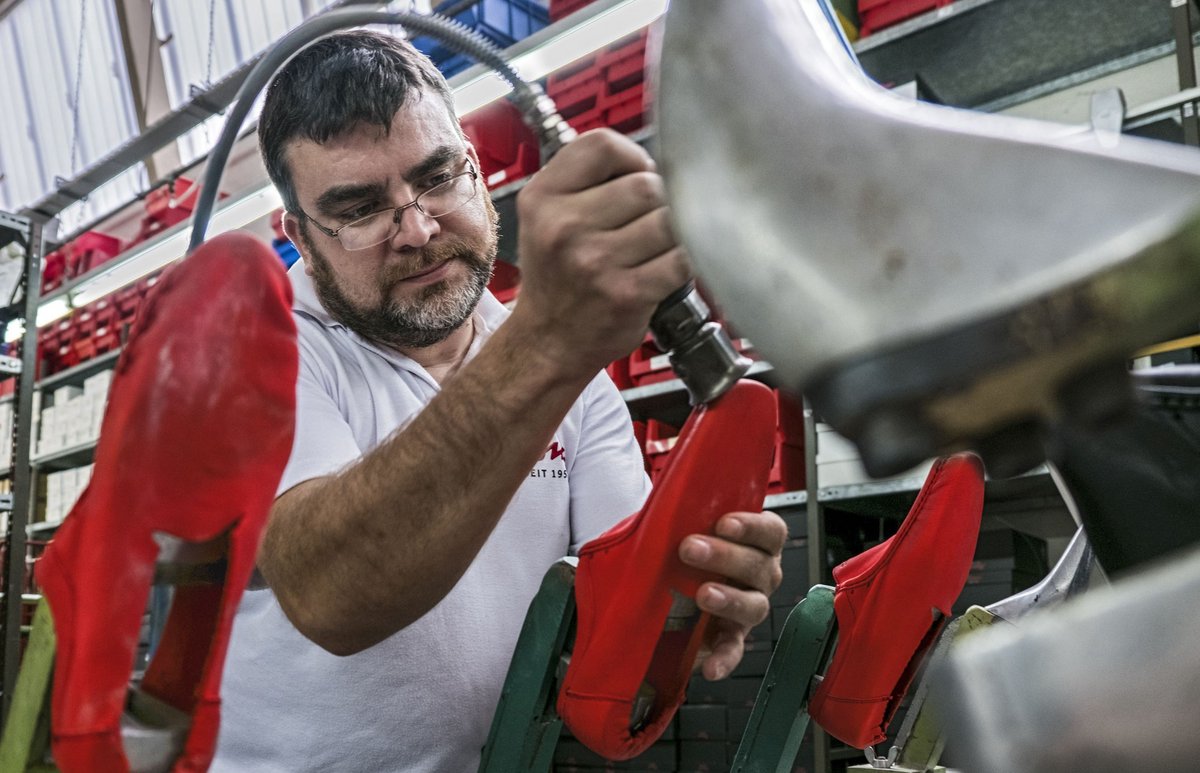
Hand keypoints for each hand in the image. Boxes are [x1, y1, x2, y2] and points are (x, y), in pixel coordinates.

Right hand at [509, 129, 691, 376]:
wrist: (548, 341)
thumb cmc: (558, 275)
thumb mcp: (547, 217)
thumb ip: (589, 181)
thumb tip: (657, 160)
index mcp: (543, 198)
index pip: (603, 145)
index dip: (632, 158)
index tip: (636, 178)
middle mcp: (563, 227)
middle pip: (646, 184)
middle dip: (658, 200)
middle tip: (648, 222)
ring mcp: (595, 262)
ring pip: (668, 219)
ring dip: (674, 231)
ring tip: (657, 246)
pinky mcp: (626, 293)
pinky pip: (681, 259)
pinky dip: (685, 261)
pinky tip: (669, 267)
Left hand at [679, 510, 786, 679]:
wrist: (668, 595)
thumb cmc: (682, 553)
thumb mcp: (682, 528)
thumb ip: (681, 515)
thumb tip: (662, 500)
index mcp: (755, 544)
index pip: (771, 531)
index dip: (753, 526)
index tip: (724, 523)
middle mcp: (760, 576)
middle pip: (759, 565)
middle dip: (725, 556)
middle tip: (690, 549)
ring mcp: (748, 609)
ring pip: (754, 605)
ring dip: (729, 599)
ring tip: (702, 594)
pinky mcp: (730, 639)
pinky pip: (734, 651)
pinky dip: (724, 660)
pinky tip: (710, 667)